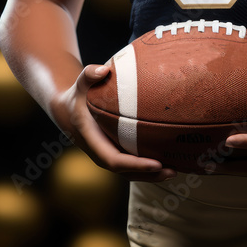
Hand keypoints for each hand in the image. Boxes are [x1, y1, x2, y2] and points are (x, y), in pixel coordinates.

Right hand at [51, 64, 177, 182]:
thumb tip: (104, 70)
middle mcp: (100, 153)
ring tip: (176, 170)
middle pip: (127, 172)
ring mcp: (108, 154)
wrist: (69, 110)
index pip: (115, 160)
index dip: (137, 164)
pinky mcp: (115, 152)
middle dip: (149, 174)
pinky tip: (168, 161)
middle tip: (174, 170)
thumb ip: (89, 74)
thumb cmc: (79, 94)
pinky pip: (132, 165)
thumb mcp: (81, 83)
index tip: (156, 163)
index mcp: (93, 141)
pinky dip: (148, 168)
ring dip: (152, 175)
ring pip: (131, 172)